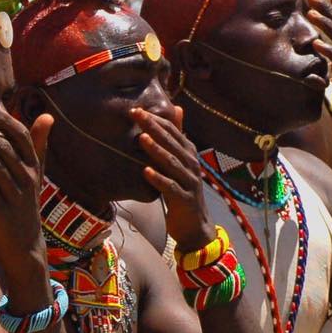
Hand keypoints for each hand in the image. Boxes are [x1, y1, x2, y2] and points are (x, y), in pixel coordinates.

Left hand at [0, 104, 50, 284]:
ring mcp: (15, 194)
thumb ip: (38, 146)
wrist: (24, 247)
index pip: (21, 136)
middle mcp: (28, 178)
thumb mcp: (34, 175)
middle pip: (4, 147)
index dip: (3, 119)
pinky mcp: (1, 211)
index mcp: (34, 166)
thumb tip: (47, 115)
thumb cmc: (23, 206)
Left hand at [132, 106, 213, 252]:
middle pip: (172, 143)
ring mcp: (189, 182)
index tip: (137, 109)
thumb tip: (178, 107)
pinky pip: (170, 187)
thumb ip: (178, 136)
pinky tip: (145, 172)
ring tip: (141, 138)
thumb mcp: (181, 161)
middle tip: (136, 114)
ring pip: (171, 163)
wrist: (195, 225)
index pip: (173, 131)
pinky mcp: (185, 199)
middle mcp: (191, 165)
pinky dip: (158, 179)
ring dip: (156, 150)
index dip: (156, 120)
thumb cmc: (183, 190)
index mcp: (189, 153)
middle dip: (153, 128)